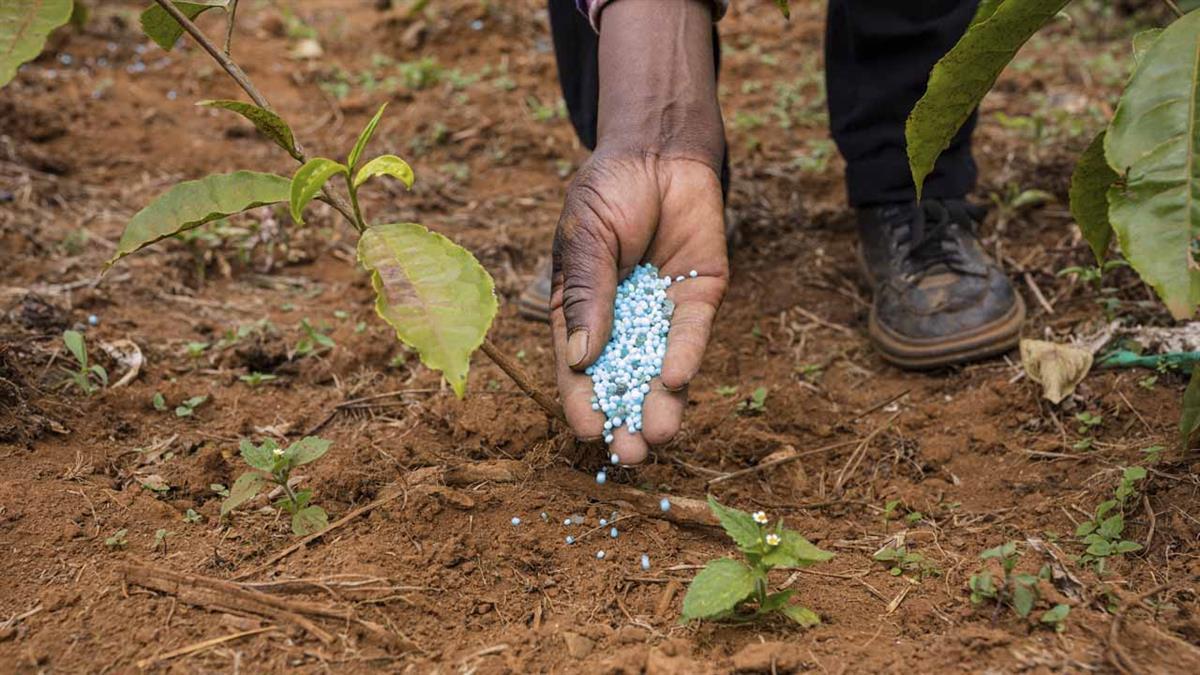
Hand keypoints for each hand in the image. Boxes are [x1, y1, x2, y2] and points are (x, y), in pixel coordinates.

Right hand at [551, 151, 726, 462]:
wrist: (658, 150)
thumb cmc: (608, 191)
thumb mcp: (584, 239)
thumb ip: (585, 295)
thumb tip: (578, 359)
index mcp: (582, 311)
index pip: (578, 367)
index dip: (581, 400)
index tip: (588, 431)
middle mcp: (623, 321)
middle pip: (623, 379)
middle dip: (626, 418)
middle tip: (629, 455)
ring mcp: (662, 312)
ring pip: (661, 368)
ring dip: (659, 403)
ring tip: (657, 438)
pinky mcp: (700, 297)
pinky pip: (692, 333)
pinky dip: (685, 356)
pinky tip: (676, 381)